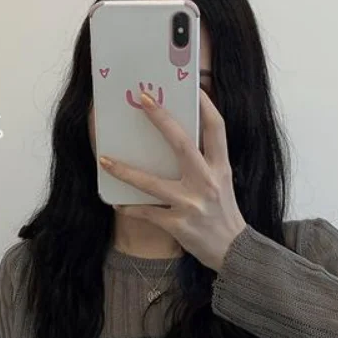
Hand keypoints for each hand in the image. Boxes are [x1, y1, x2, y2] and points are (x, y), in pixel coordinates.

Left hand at [98, 88, 246, 271]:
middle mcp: (206, 182)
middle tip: (142, 99)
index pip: (216, 128)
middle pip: (181, 143)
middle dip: (160, 118)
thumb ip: (206, 162)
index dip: (205, 105)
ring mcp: (191, 204)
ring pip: (151, 183)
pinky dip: (130, 208)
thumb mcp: (223, 182)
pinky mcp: (177, 225)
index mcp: (220, 168)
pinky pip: (147, 213)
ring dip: (125, 171)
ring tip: (105, 160)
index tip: (193, 86)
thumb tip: (181, 139)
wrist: (233, 251)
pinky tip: (117, 204)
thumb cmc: (224, 213)